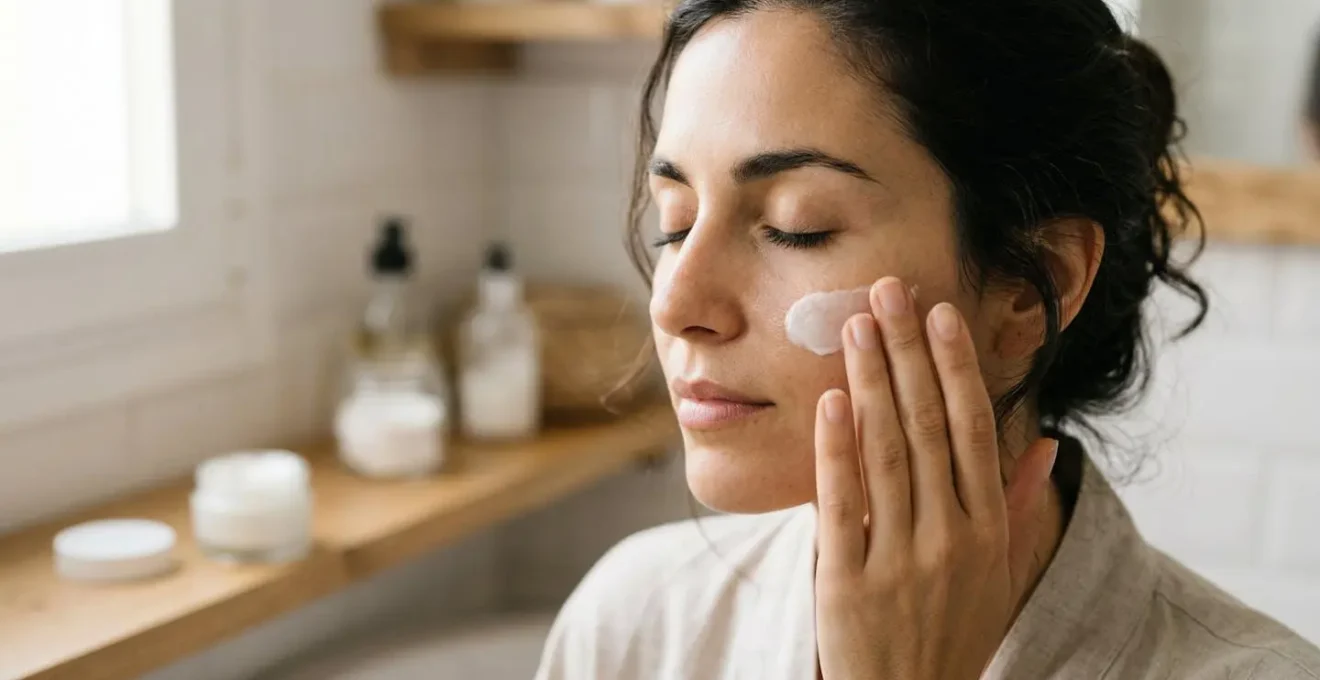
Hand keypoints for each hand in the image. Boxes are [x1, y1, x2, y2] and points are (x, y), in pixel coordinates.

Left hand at [813, 277, 1057, 679]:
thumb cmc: (952, 631)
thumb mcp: (998, 575)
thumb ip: (1018, 508)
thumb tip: (1045, 445)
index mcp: (987, 529)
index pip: (971, 429)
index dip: (955, 367)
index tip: (939, 314)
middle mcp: (950, 538)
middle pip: (926, 426)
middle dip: (907, 353)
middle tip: (887, 292)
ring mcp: (899, 560)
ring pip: (886, 453)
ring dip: (871, 382)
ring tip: (855, 327)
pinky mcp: (847, 583)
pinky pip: (843, 505)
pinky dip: (837, 450)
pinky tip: (831, 402)